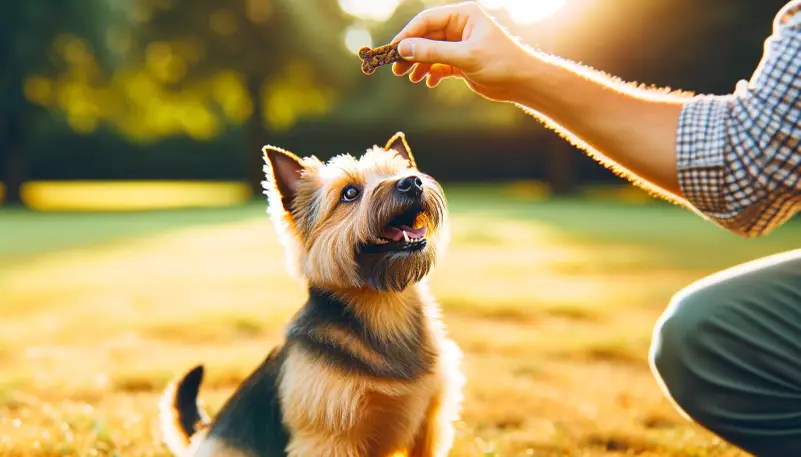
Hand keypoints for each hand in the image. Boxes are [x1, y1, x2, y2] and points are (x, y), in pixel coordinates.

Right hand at [391, 1, 532, 101]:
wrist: (522, 82)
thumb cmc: (501, 62)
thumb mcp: (465, 56)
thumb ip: (433, 52)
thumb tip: (403, 49)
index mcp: (463, 15)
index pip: (427, 20)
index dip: (408, 34)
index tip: (393, 50)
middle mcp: (460, 27)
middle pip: (425, 36)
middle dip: (411, 52)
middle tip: (396, 68)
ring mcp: (459, 44)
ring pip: (430, 52)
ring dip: (418, 64)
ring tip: (410, 78)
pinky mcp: (461, 62)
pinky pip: (438, 65)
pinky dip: (431, 73)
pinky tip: (428, 82)